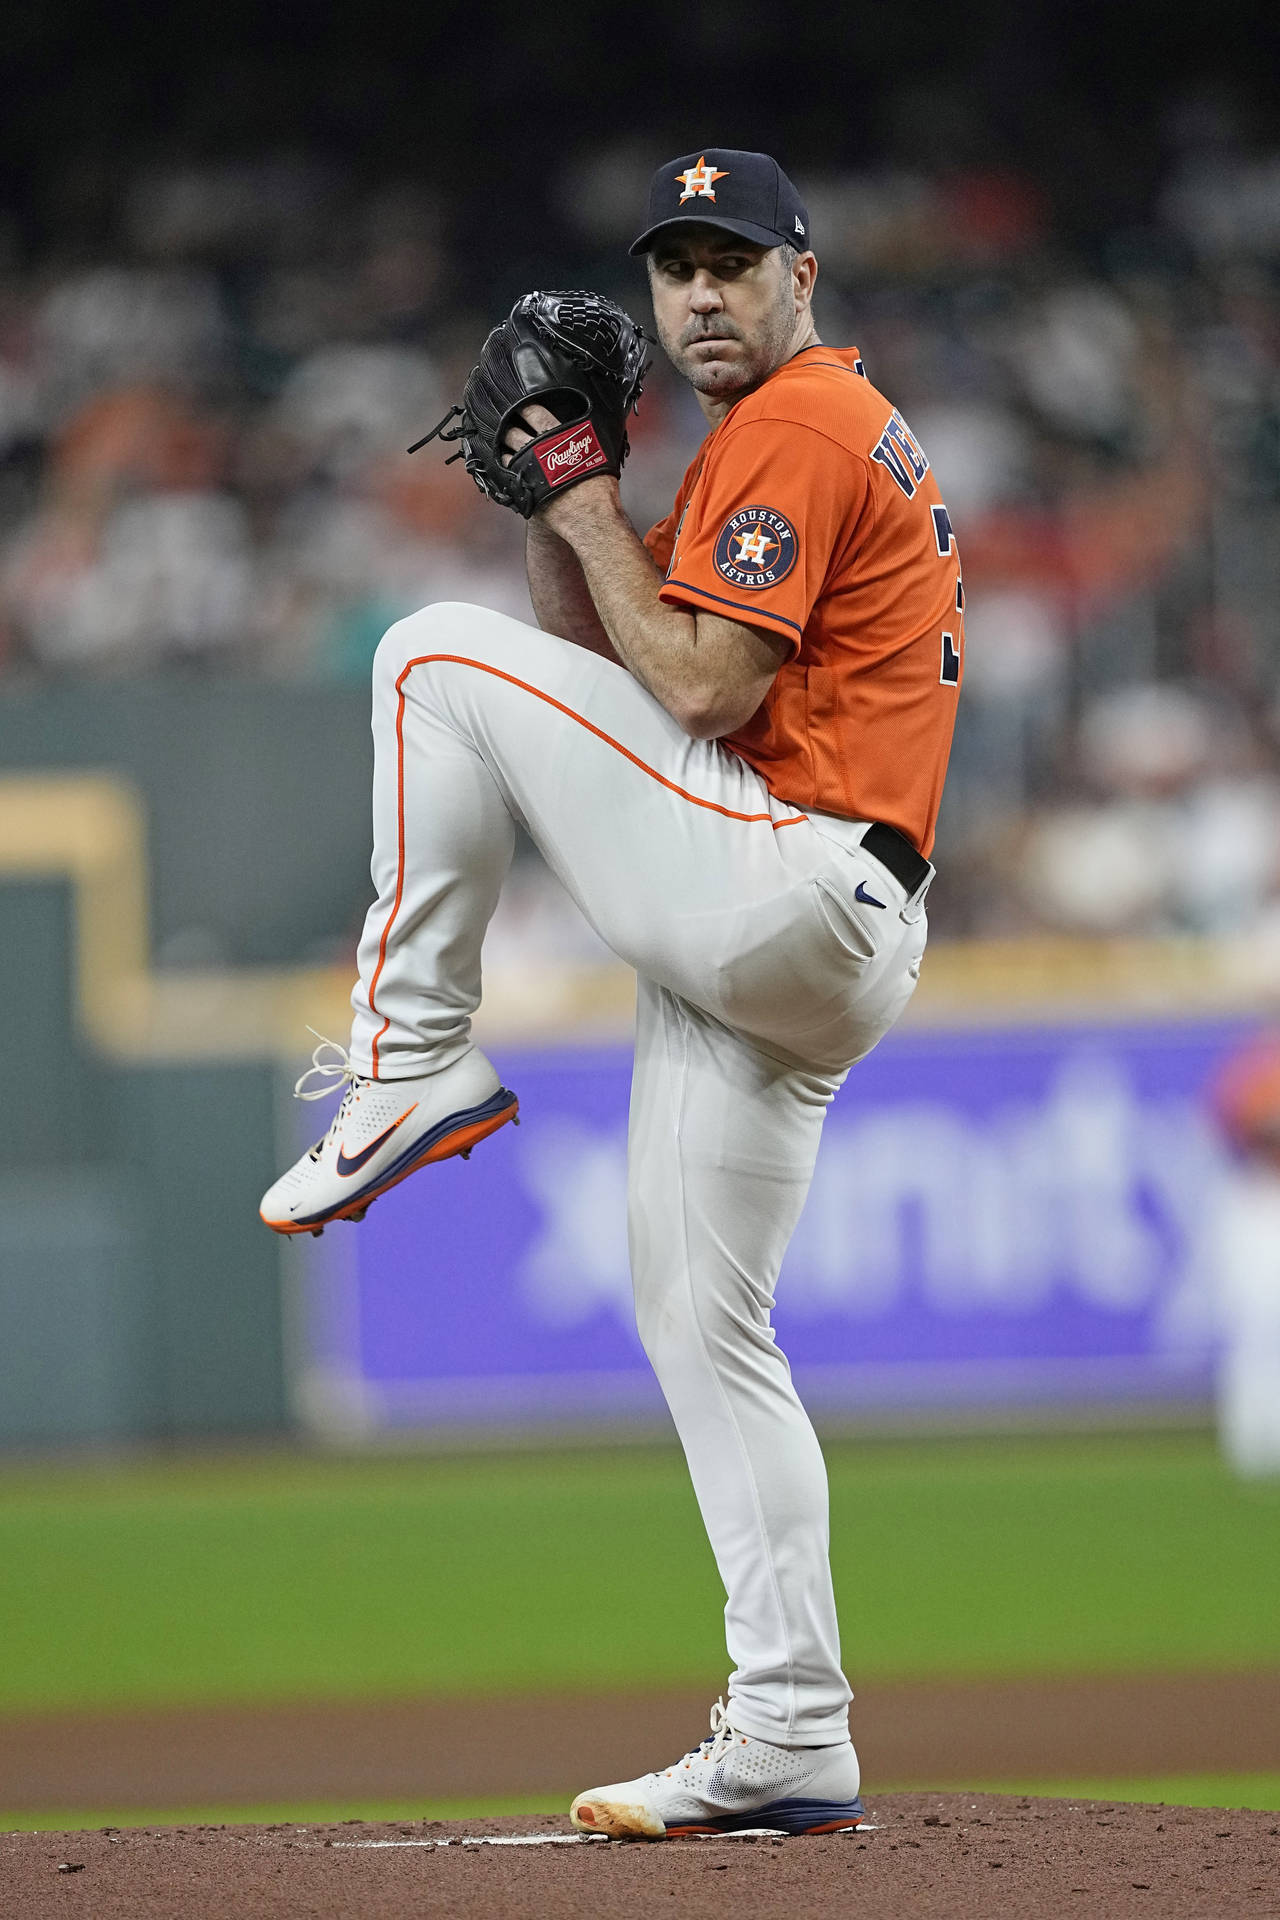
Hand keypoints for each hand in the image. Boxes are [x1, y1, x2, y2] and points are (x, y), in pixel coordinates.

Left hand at [503, 403, 619, 536]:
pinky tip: (506, 468)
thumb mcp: (599, 453)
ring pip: (508, 454)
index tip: (520, 405)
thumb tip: (593, 426)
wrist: (591, 518)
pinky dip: (506, 470)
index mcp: (558, 437)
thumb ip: (589, 438)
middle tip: (505, 424)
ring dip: (504, 449)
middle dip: (507, 428)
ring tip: (503, 445)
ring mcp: (529, 472)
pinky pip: (508, 476)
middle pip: (515, 433)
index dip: (525, 407)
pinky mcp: (525, 491)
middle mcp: (539, 452)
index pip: (535, 413)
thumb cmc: (600, 489)